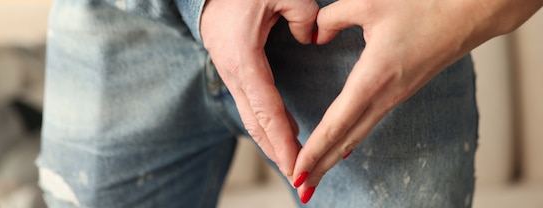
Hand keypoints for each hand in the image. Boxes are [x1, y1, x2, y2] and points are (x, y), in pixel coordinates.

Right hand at [200, 0, 317, 178]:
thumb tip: (312, 38)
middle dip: (277, 153)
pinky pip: (251, 104)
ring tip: (293, 163)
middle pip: (256, 124)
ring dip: (271, 142)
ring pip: (251, 117)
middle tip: (299, 177)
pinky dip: (267, 124)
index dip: (284, 141)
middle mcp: (234, 74)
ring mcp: (230, 74)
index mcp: (244, 60)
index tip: (298, 164)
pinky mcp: (233, 70)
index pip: (267, 111)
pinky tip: (284, 132)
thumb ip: (304, 16)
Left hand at [291, 0, 542, 202]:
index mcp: (374, 79)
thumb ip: (333, 18)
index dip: (314, 150)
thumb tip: (315, 35)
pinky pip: (368, 124)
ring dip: (333, 158)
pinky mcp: (400, 93)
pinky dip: (349, 141)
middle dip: (321, 167)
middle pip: (346, 140)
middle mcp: (384, 96)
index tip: (297, 172)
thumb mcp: (369, 3)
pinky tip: (341, 149)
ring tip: (315, 177)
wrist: (470, 14)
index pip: (336, 124)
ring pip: (357, 135)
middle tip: (301, 190)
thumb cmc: (423, 6)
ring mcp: (395, 98)